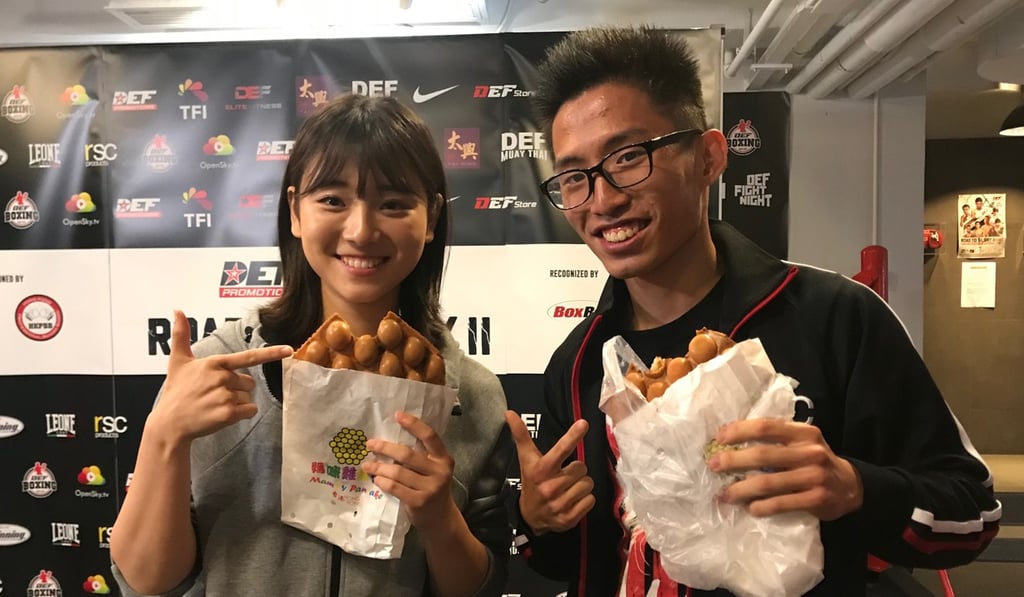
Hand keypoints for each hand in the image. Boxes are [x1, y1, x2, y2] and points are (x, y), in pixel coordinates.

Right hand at [147, 310, 292, 443]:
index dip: (271, 353)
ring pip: (248, 397)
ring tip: (214, 405)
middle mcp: (221, 377)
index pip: (248, 357)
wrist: (170, 424)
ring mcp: (225, 396)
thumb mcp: (177, 361)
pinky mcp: (227, 414)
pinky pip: (249, 411)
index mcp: (214, 363)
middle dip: (237, 389)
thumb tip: (177, 309)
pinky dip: (241, 415)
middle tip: (214, 394)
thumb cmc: (176, 392)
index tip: (289, 350)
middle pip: (249, 382)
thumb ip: (181, 335)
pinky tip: (222, 415)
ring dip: (237, 403)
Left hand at [362, 411, 456, 534]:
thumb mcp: (433, 469)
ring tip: (367, 465)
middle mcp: (439, 471)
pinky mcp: (418, 501)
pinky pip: (395, 487)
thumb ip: (421, 456)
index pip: (430, 436)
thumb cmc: (432, 487)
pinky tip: (376, 479)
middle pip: (407, 454)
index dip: (414, 424)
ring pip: (398, 472)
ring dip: (379, 467)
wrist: (440, 518)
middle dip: (385, 447)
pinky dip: (382, 481)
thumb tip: (390, 439)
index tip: (397, 415)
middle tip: (370, 443)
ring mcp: (430, 487)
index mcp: (443, 458)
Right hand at [505, 410, 594, 534]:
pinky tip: (573, 500)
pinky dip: (585, 500)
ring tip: (569, 487)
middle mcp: (550, 487)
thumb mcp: (526, 459)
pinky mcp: (569, 519)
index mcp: (541, 470)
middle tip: (566, 474)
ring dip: (582, 484)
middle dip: (576, 469)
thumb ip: (520, 435)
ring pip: (588, 484)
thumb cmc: (531, 481)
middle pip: (581, 467)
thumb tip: (509, 412)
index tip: (584, 423)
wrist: (529, 517)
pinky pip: (590, 501)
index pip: (560, 449)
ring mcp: (559, 505)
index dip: (572, 436)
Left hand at [710, 418, 862, 520]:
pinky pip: (782, 504)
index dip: (740, 431)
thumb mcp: (801, 442)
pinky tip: (750, 508)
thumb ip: (776, 438)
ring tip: (725, 494)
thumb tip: (731, 439)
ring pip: (769, 483)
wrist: (850, 487)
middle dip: (733, 460)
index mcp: (802, 433)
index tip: (719, 438)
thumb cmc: (814, 461)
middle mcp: (810, 452)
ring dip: (741, 489)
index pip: (766, 426)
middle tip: (713, 465)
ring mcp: (815, 476)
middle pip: (763, 455)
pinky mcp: (817, 499)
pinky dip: (762, 506)